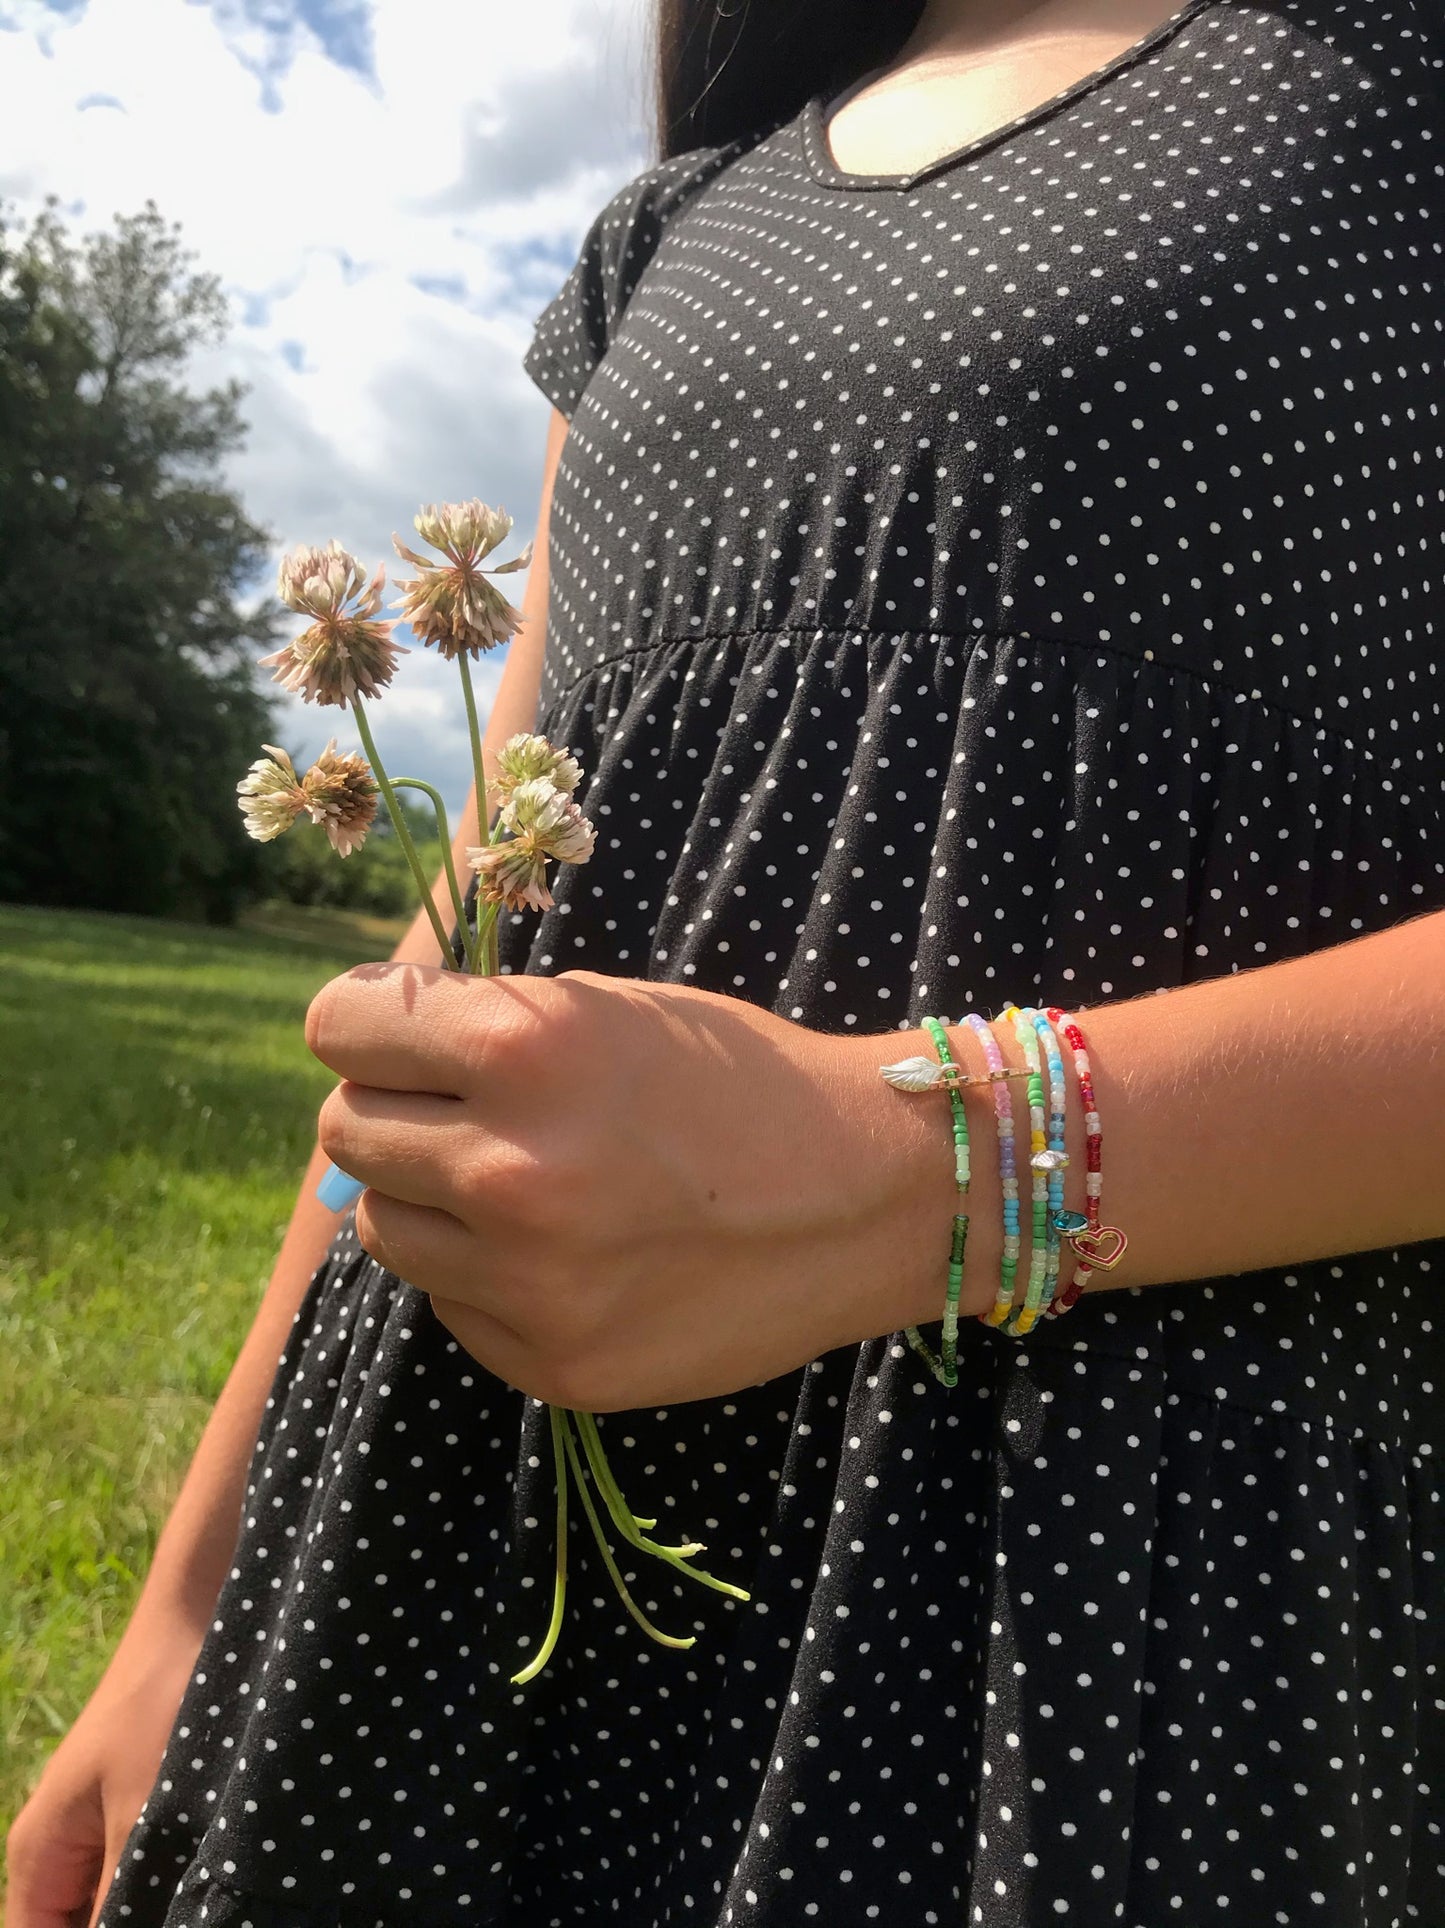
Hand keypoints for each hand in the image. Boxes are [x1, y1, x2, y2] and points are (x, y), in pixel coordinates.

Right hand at [5, 1628, 202, 1927]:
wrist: (200, 1617)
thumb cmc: (160, 1709)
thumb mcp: (140, 1817)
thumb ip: (117, 1903)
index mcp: (38, 1859)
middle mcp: (61, 1853)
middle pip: (75, 1927)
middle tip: (187, 1915)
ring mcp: (103, 1831)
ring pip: (119, 1904)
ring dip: (157, 1909)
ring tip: (200, 1904)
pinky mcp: (147, 1812)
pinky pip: (146, 1875)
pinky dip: (171, 1889)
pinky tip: (209, 1890)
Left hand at [306, 964, 962, 1410]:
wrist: (870, 1196)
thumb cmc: (739, 1080)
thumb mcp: (612, 1010)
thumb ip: (483, 1026)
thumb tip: (364, 1054)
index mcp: (522, 1048)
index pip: (335, 1027)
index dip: (366, 1025)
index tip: (400, 1038)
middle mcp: (508, 1167)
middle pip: (345, 1131)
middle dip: (396, 1109)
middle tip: (467, 1112)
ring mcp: (528, 1280)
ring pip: (385, 1227)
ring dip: (433, 1198)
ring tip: (524, 1185)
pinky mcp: (552, 1363)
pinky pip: (452, 1303)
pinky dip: (486, 1273)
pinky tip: (572, 1251)